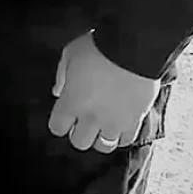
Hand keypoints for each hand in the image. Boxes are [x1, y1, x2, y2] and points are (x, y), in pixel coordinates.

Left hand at [48, 32, 159, 152]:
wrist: (132, 47)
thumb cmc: (98, 47)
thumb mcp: (70, 53)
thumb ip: (61, 76)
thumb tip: (58, 91)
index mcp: (72, 101)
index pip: (57, 128)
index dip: (60, 122)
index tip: (65, 113)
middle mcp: (91, 117)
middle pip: (79, 142)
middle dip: (79, 132)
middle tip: (84, 119)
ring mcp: (114, 121)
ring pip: (103, 146)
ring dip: (100, 136)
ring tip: (103, 123)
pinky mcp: (135, 120)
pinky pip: (126, 140)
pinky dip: (121, 135)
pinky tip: (120, 123)